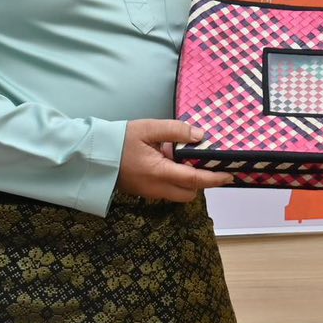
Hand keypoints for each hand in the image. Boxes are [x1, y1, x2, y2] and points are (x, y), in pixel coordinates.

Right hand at [117, 119, 233, 201]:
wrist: (93, 156)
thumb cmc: (120, 141)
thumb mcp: (148, 129)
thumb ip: (175, 130)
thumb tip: (200, 136)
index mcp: (160, 172)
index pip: (194, 180)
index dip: (214, 178)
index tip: (229, 175)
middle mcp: (156, 188)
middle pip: (189, 193)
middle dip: (201, 182)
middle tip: (203, 162)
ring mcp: (149, 193)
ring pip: (178, 194)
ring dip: (186, 182)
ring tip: (182, 159)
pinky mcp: (143, 192)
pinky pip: (166, 191)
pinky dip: (174, 180)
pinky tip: (168, 162)